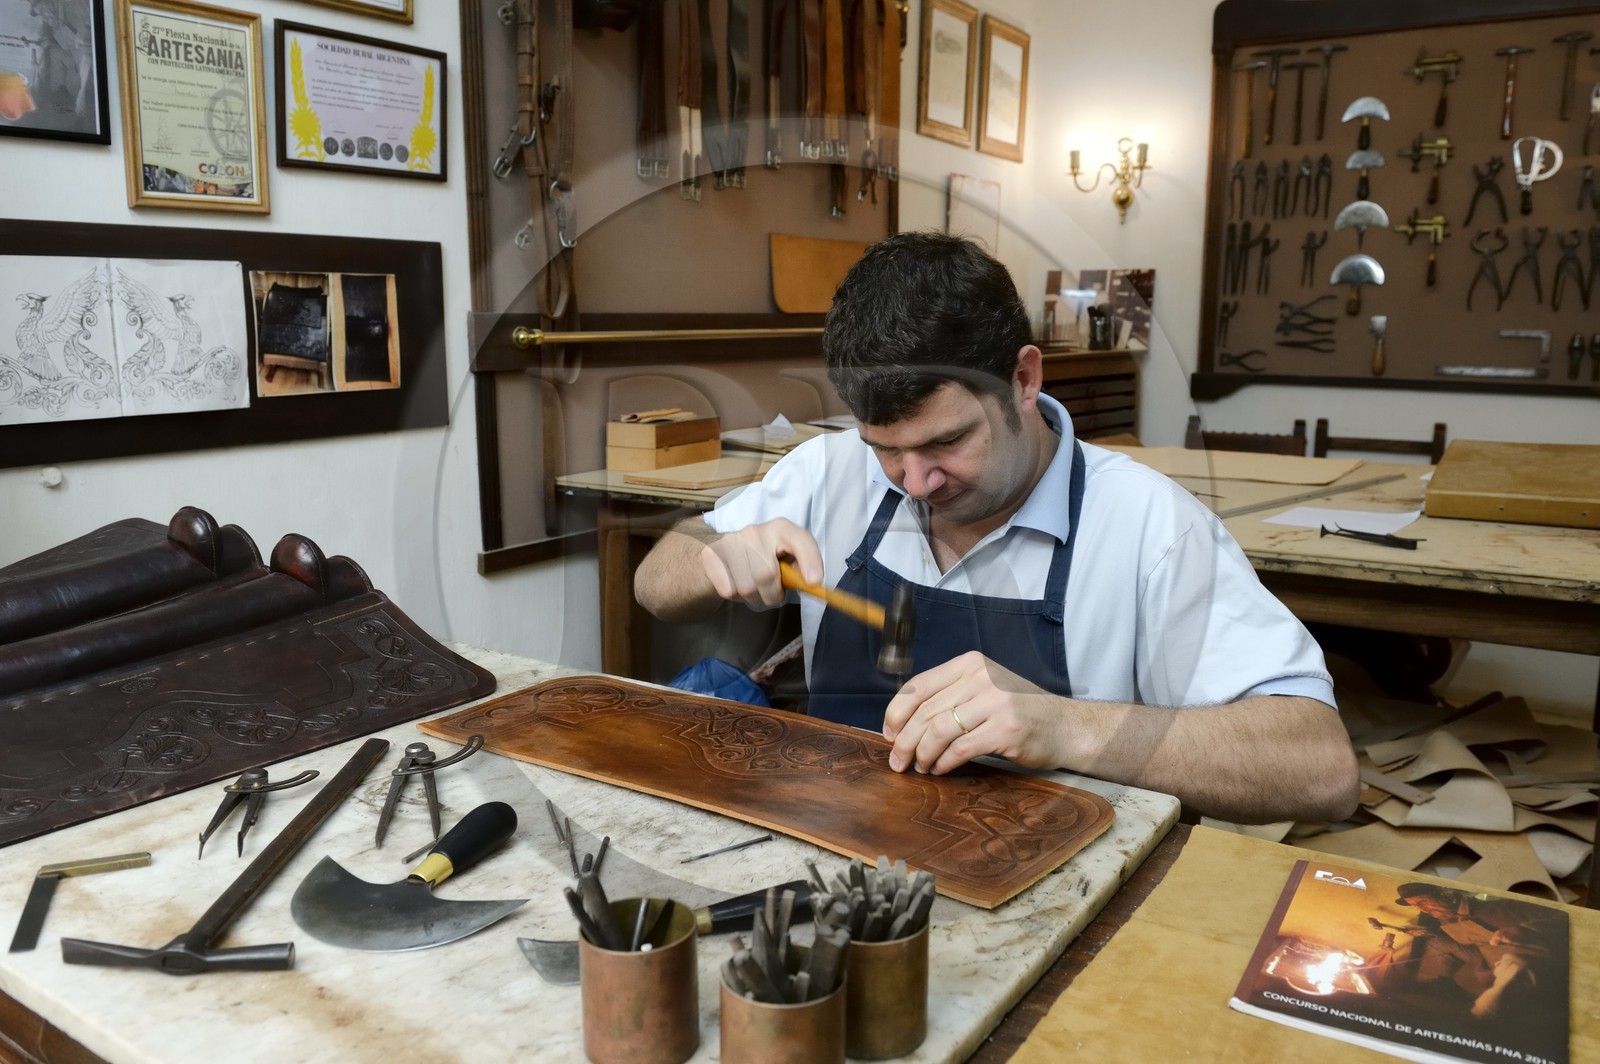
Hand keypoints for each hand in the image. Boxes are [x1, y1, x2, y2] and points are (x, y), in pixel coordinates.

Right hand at [700, 518, 821, 610]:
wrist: (724, 551)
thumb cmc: (765, 558)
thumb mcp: (787, 557)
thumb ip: (801, 568)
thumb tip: (811, 582)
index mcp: (781, 528)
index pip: (800, 540)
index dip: (810, 560)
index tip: (814, 581)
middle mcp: (755, 531)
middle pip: (766, 575)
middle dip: (772, 595)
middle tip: (773, 594)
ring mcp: (731, 541)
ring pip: (746, 587)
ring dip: (754, 598)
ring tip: (755, 589)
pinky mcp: (712, 555)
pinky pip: (728, 590)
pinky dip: (736, 596)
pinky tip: (738, 584)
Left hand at [882, 652, 1069, 774]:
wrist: (1065, 726)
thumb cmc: (1019, 710)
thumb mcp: (984, 689)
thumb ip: (950, 696)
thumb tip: (902, 723)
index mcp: (970, 664)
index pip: (918, 686)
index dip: (896, 712)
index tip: (888, 733)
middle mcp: (981, 678)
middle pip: (925, 711)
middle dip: (904, 741)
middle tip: (897, 762)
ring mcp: (995, 702)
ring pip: (938, 730)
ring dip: (922, 754)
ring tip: (921, 767)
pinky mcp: (1006, 729)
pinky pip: (960, 749)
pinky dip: (944, 763)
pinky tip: (940, 770)